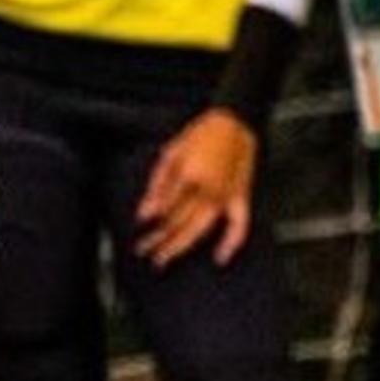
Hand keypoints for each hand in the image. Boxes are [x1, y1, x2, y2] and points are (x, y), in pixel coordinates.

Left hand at [134, 107, 256, 268]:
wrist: (234, 122)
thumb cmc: (201, 134)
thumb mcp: (171, 153)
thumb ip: (157, 185)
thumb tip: (145, 212)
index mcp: (188, 177)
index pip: (164, 210)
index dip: (150, 225)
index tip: (138, 233)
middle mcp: (207, 191)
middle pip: (178, 224)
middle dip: (160, 242)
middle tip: (144, 253)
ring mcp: (225, 197)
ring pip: (200, 229)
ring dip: (181, 247)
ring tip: (164, 258)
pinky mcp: (241, 198)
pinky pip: (239, 226)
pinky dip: (231, 243)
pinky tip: (220, 257)